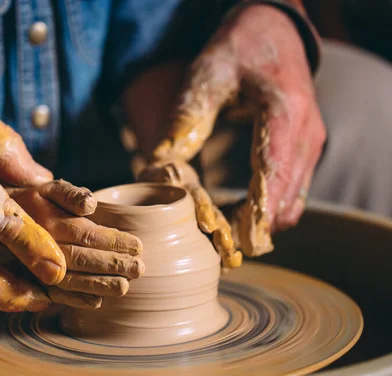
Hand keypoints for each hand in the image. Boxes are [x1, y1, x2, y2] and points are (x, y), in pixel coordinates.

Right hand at [8, 180, 143, 308]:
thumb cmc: (34, 201)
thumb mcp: (49, 189)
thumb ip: (70, 193)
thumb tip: (91, 205)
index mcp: (48, 221)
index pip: (86, 234)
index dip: (113, 241)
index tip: (138, 246)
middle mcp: (40, 246)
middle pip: (82, 258)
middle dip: (113, 265)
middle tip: (139, 269)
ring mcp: (33, 266)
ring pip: (70, 280)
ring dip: (99, 285)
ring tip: (124, 287)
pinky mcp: (29, 280)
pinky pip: (53, 294)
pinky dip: (76, 299)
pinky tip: (97, 302)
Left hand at [138, 160, 240, 270]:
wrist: (168, 183)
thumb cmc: (164, 180)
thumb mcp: (164, 173)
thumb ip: (168, 173)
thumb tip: (172, 175)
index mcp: (193, 191)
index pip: (200, 199)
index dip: (204, 210)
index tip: (207, 224)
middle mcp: (204, 206)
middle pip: (216, 218)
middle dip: (222, 232)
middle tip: (224, 243)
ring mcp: (207, 219)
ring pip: (220, 233)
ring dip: (226, 246)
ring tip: (232, 258)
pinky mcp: (204, 233)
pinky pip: (216, 245)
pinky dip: (223, 255)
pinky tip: (231, 265)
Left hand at [152, 5, 325, 255]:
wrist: (274, 30)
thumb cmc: (240, 48)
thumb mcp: (208, 73)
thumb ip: (188, 115)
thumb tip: (160, 161)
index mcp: (285, 112)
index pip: (273, 172)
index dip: (256, 213)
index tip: (236, 243)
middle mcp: (306, 133)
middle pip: (287, 198)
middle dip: (256, 229)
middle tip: (221, 249)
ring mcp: (310, 143)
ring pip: (293, 202)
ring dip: (264, 224)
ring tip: (227, 239)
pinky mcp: (305, 149)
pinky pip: (293, 192)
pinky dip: (271, 210)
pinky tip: (242, 216)